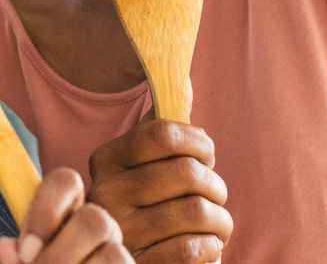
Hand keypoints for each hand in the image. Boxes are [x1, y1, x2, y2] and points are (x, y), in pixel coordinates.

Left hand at [0, 167, 132, 263]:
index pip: (65, 181)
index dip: (45, 212)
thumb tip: (6, 248)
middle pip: (93, 219)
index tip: (25, 251)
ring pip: (113, 254)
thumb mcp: (28, 261)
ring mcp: (117, 249)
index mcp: (67, 210)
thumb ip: (17, 256)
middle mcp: (98, 224)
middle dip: (60, 255)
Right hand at [88, 119, 232, 262]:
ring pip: (197, 211)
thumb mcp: (144, 165)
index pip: (162, 134)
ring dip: (221, 219)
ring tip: (216, 223)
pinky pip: (193, 248)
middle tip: (214, 195)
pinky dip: (211, 246)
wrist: (126, 262)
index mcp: (105, 160)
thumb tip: (182, 81)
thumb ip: (160, 129)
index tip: (207, 155)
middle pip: (187, 172)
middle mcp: (105, 195)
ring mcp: (121, 233)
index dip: (198, 142)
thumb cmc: (149, 206)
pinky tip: (205, 245)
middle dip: (215, 184)